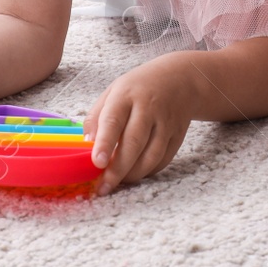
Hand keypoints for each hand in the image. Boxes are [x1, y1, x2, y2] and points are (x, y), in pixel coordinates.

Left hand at [85, 56, 195, 195]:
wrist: (180, 79)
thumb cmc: (138, 88)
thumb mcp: (112, 92)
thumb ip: (96, 117)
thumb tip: (87, 146)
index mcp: (126, 94)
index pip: (114, 120)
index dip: (105, 143)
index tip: (97, 163)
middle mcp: (148, 108)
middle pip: (134, 143)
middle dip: (118, 169)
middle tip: (104, 187)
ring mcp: (166, 123)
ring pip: (151, 155)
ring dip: (133, 174)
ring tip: (117, 182)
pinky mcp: (178, 135)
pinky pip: (163, 160)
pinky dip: (148, 172)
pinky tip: (135, 173)